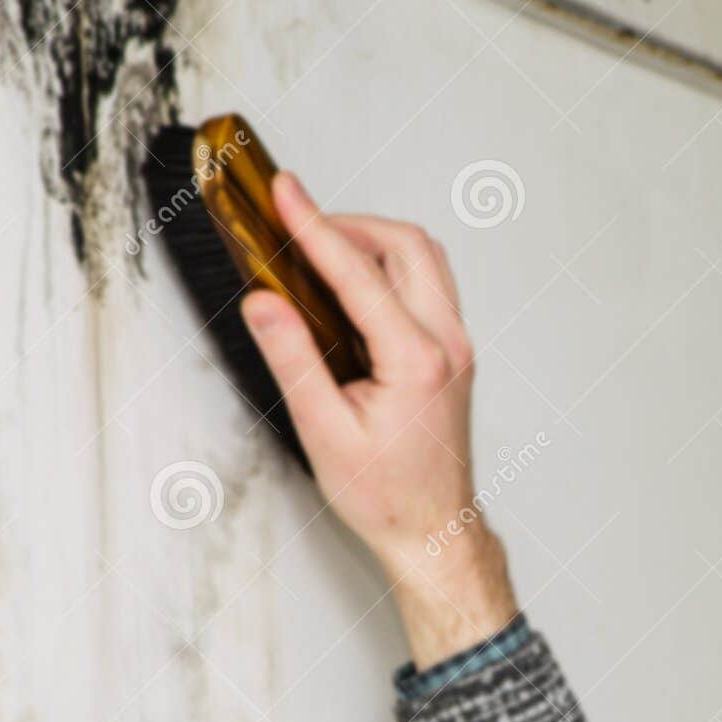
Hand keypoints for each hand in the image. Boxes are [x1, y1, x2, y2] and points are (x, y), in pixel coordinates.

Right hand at [241, 172, 517, 670]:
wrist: (432, 530)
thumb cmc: (384, 495)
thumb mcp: (324, 432)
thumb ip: (293, 360)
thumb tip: (264, 303)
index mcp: (417, 360)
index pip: (359, 273)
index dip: (314, 226)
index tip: (284, 192)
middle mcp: (447, 343)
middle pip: (405, 246)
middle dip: (348, 223)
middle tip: (296, 220)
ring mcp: (457, 345)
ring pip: (422, 259)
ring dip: (372, 242)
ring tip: (319, 249)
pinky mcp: (453, 352)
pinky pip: (426, 284)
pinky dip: (388, 267)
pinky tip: (351, 285)